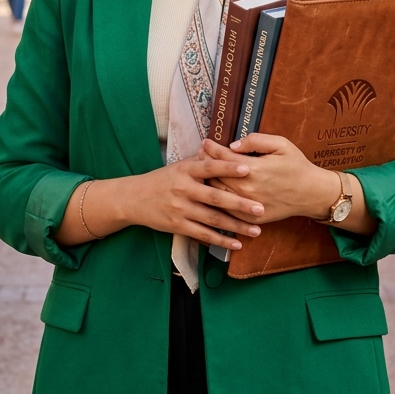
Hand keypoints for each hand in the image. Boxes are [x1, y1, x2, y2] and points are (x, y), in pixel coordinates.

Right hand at [56, 155, 264, 249]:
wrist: (134, 199)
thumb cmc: (162, 180)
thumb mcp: (179, 166)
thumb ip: (200, 161)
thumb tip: (222, 149)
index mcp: (185, 170)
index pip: (209, 167)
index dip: (228, 167)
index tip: (247, 169)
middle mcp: (183, 189)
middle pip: (215, 197)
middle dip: (240, 204)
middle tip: (261, 208)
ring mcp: (180, 209)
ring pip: (212, 219)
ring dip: (235, 226)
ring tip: (256, 230)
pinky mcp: (178, 226)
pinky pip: (203, 235)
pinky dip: (220, 240)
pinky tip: (237, 244)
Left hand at [201, 135, 337, 223]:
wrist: (310, 193)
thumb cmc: (296, 165)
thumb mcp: (280, 144)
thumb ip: (255, 140)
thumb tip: (233, 145)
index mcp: (254, 169)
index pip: (224, 157)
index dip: (212, 149)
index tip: (205, 142)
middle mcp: (248, 189)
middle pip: (217, 175)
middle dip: (206, 163)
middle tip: (200, 154)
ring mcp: (248, 206)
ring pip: (219, 193)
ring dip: (209, 181)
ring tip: (203, 171)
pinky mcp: (251, 217)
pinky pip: (228, 210)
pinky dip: (218, 200)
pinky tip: (214, 191)